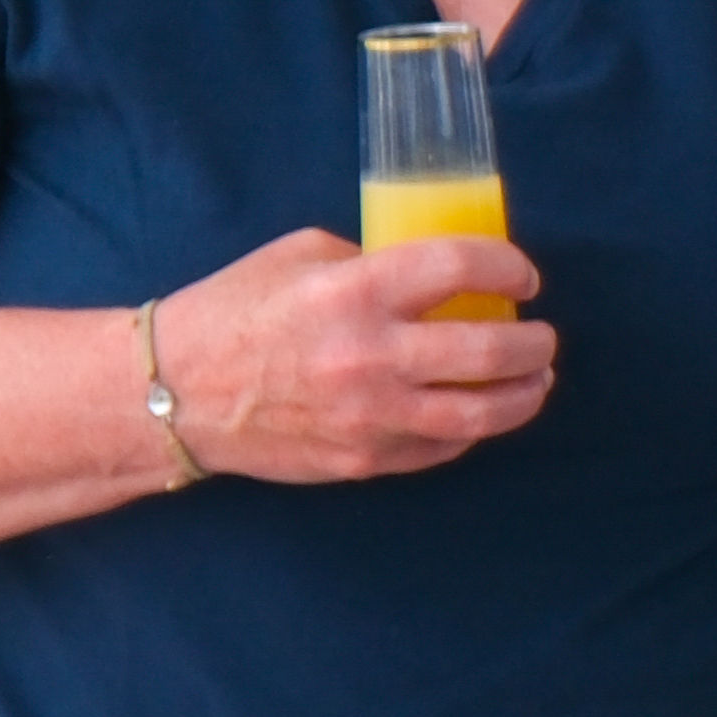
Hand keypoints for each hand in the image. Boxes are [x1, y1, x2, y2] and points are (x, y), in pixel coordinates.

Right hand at [162, 223, 549, 481]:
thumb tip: (437, 277)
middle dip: (534, 342)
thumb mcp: (298, 256)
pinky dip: (473, 428)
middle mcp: (370, 356)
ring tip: (536, 380)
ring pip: (483, 413)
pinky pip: (442, 446)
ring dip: (524, 395)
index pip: (460, 268)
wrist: (174, 391)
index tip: (523, 277)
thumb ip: (372, 259)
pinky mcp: (365, 459)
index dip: (508, 268)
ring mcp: (371, 416)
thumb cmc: (234, 311)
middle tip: (542, 336)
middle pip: (490, 349)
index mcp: (354, 292)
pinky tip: (481, 410)